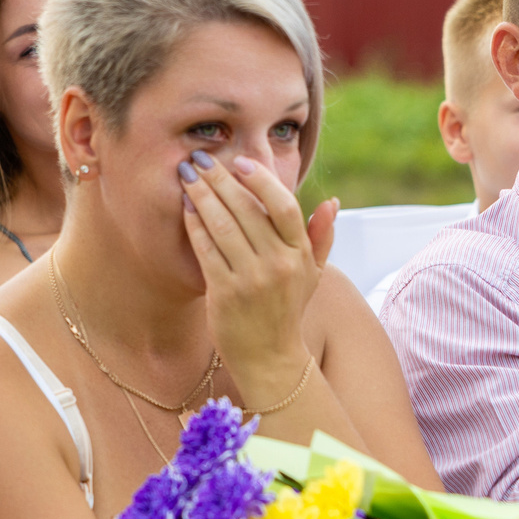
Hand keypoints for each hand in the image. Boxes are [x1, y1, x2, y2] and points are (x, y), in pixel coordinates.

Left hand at [181, 150, 337, 397]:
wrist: (270, 359)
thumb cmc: (287, 310)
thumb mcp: (313, 274)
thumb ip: (321, 236)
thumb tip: (333, 202)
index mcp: (300, 255)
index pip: (284, 206)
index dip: (260, 180)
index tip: (239, 162)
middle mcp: (279, 265)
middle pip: (247, 210)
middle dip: (220, 180)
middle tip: (201, 159)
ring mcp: (252, 280)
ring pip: (223, 225)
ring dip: (202, 196)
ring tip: (187, 177)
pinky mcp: (226, 294)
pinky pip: (207, 250)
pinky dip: (194, 225)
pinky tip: (185, 208)